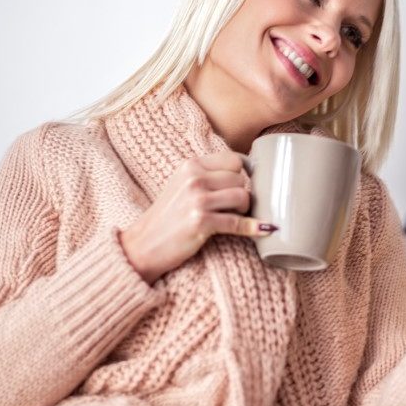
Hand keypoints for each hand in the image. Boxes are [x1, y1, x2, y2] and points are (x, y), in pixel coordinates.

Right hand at [119, 152, 274, 283]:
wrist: (142, 245)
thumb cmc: (166, 218)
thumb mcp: (181, 185)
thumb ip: (206, 176)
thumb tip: (246, 172)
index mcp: (190, 165)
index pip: (233, 160)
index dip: (242, 175)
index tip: (241, 187)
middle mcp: (193, 178)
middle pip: (241, 180)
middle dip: (242, 195)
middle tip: (235, 208)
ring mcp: (197, 200)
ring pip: (243, 197)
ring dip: (245, 210)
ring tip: (236, 218)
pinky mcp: (201, 222)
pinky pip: (238, 223)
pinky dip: (253, 228)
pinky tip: (263, 230)